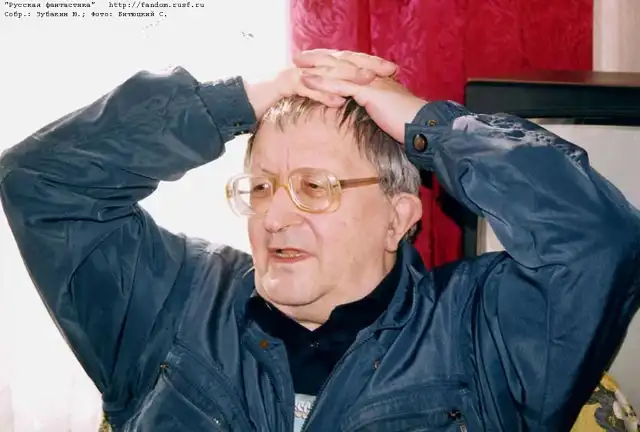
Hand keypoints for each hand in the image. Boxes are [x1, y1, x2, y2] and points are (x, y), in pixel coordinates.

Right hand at [244, 49, 398, 119]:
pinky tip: (338, 101)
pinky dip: (323, 94)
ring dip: (350, 78)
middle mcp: (310, 66)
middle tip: (388, 71)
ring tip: (369, 82)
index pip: (349, 62)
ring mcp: (298, 73)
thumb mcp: (306, 97)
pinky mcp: (285, 84)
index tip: (392, 71)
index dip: (371, 64)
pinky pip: (307, 88)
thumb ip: (324, 96)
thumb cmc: (276, 99)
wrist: (246, 98)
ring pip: (328, 73)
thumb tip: (343, 100)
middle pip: (343, 62)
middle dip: (367, 65)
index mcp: (318, 68)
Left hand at [294, 51, 427, 142]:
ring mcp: (371, 81)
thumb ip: (375, 109)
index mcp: (377, 79)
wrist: (423, 126)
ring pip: (338, 70)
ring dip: (315, 67)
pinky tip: (307, 81)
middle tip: (299, 57)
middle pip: (341, 62)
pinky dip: (322, 83)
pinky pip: (341, 85)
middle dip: (319, 58)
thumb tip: (367, 114)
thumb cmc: (407, 124)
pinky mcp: (369, 91)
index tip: (315, 63)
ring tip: (297, 65)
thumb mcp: (387, 113)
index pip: (350, 66)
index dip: (332, 63)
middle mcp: (373, 75)